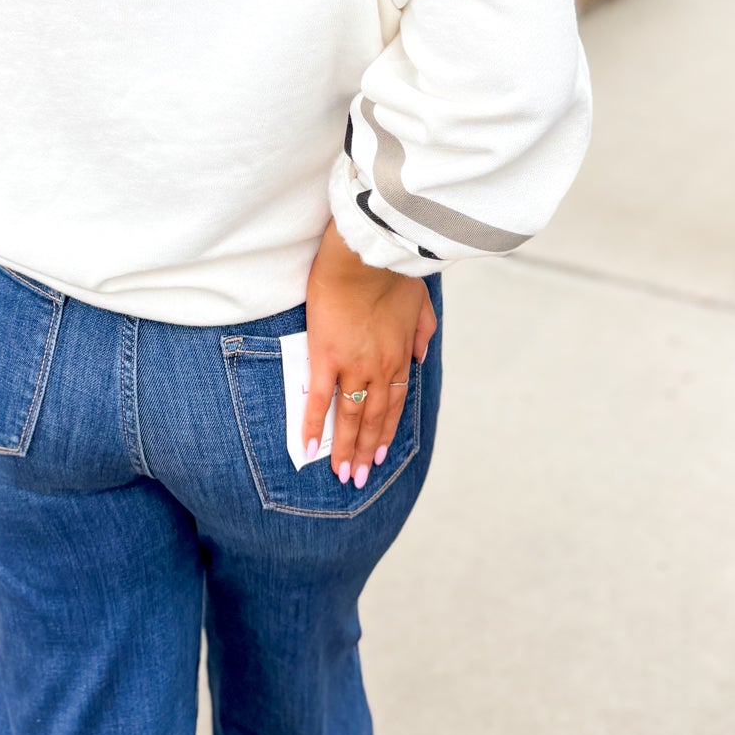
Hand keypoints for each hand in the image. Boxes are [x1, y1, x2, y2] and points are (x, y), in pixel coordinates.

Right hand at [303, 218, 436, 489]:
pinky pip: (319, 398)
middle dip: (367, 450)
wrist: (367, 256)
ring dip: (347, 448)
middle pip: (375, 418)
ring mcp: (353, 365)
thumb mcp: (422, 302)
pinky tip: (309, 447)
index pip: (395, 403)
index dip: (387, 430)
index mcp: (401, 355)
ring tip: (342, 474)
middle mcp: (381, 367)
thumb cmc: (392, 271)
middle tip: (359, 478)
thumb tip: (421, 359)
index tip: (380, 452)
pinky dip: (314, 424)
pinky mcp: (326, 357)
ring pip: (351, 415)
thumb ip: (424, 333)